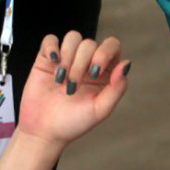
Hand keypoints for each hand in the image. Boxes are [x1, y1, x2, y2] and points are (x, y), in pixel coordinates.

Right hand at [18, 32, 129, 146]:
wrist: (44, 131)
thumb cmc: (73, 123)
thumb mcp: (100, 110)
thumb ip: (117, 88)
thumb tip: (126, 64)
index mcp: (104, 72)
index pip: (112, 45)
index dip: (104, 53)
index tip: (94, 72)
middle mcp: (87, 62)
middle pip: (89, 43)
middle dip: (80, 65)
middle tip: (71, 88)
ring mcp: (67, 58)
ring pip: (73, 38)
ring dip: (67, 58)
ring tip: (60, 81)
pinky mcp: (46, 59)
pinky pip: (50, 39)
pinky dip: (51, 47)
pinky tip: (52, 62)